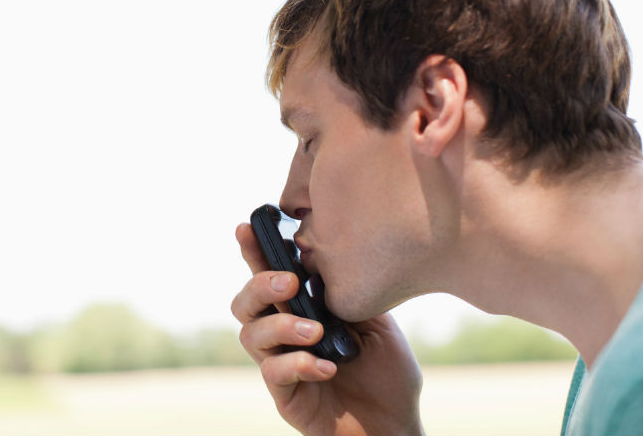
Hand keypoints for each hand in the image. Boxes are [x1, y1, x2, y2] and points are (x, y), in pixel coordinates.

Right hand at [231, 223, 424, 435]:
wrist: (397, 424)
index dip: (254, 250)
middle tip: (289, 281)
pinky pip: (274, 374)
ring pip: (251, 335)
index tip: (247, 226)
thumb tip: (323, 259)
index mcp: (302, 310)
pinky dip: (299, 364)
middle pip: (245, 303)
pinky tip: (327, 367)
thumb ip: (347, 293)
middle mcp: (285, 335)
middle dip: (259, 284)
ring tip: (315, 331)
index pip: (270, 276)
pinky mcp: (286, 397)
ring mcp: (283, 366)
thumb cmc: (386, 373)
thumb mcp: (375, 321)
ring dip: (280, 325)